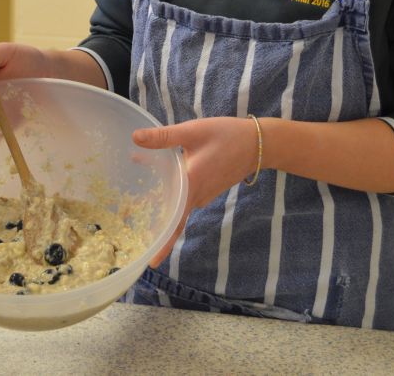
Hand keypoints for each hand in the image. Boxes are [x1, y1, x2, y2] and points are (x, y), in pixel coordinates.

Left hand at [132, 117, 257, 266]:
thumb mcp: (193, 132)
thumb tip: (135, 138)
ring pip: (179, 208)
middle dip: (156, 229)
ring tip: (134, 208)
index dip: (163, 243)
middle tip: (134, 236)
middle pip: (174, 220)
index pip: (175, 222)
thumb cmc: (226, 136)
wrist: (259, 144)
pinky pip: (185, 199)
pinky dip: (170, 196)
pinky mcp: (207, 189)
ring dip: (161, 210)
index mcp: (191, 185)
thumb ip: (164, 137)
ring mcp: (204, 195)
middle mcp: (197, 196)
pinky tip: (155, 182)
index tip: (151, 261)